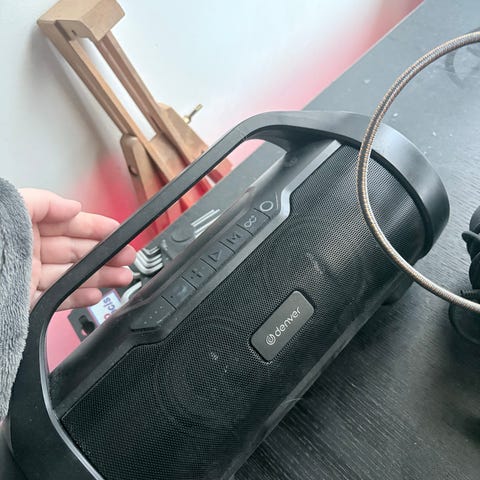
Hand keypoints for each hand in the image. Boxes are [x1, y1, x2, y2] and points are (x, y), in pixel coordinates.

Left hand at [20, 188, 135, 310]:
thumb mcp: (10, 208)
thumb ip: (43, 202)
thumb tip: (72, 206)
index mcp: (24, 226)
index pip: (68, 224)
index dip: (95, 226)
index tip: (117, 230)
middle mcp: (28, 251)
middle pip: (75, 251)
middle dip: (105, 253)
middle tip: (126, 256)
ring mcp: (28, 277)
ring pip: (71, 276)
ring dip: (100, 276)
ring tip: (122, 276)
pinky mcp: (25, 302)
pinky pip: (58, 300)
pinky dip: (79, 298)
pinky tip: (95, 294)